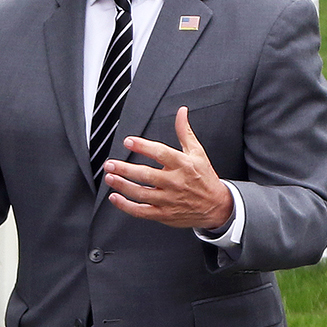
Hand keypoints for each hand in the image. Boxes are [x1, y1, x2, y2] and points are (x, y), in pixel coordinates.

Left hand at [105, 108, 233, 230]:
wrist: (216, 207)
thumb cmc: (204, 177)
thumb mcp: (197, 152)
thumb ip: (185, 132)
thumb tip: (181, 112)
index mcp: (183, 165)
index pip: (161, 153)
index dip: (143, 147)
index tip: (128, 142)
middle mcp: (175, 182)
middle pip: (147, 175)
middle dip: (126, 169)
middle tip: (110, 164)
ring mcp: (169, 200)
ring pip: (142, 193)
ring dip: (123, 186)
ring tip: (109, 177)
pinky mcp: (164, 214)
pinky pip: (142, 211)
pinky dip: (126, 206)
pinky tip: (115, 197)